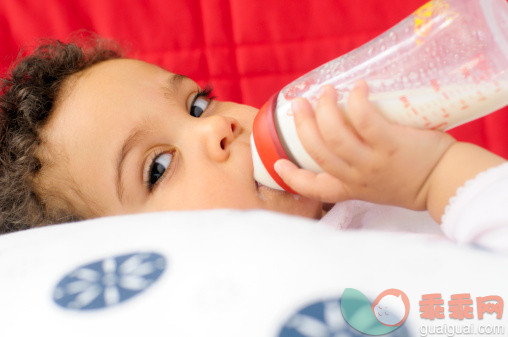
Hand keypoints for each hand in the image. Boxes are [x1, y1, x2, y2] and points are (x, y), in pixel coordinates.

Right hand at [273, 81, 455, 209]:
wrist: (445, 183)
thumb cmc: (413, 181)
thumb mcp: (377, 187)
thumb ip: (359, 170)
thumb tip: (344, 133)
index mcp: (350, 189)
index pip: (312, 188)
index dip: (291, 176)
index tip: (279, 161)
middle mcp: (356, 177)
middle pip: (317, 150)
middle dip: (303, 124)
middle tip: (300, 103)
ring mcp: (372, 161)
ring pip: (334, 134)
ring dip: (325, 108)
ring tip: (327, 91)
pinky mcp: (390, 144)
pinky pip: (364, 119)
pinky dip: (355, 100)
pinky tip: (357, 87)